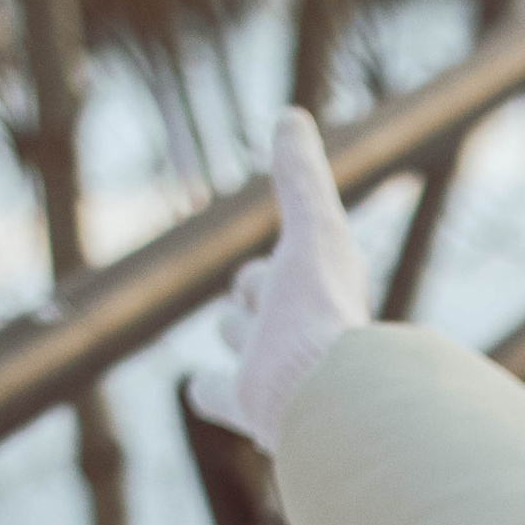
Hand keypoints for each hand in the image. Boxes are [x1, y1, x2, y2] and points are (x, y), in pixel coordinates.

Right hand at [189, 107, 369, 452]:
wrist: (323, 394)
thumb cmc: (321, 309)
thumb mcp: (314, 229)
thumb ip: (302, 178)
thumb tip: (291, 117)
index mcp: (320, 294)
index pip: (289, 262)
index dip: (285, 255)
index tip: (291, 248)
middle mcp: (300, 332)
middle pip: (265, 302)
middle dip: (257, 291)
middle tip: (258, 290)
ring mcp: (274, 372)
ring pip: (244, 344)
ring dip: (240, 335)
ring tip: (240, 332)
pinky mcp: (249, 406)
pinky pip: (217, 394)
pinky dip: (209, 389)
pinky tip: (202, 388)